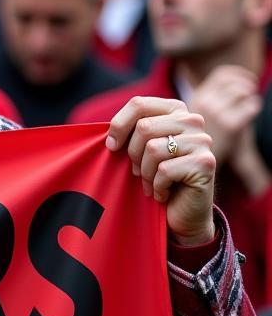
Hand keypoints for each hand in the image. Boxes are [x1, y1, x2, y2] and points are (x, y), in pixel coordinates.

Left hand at [106, 96, 215, 246]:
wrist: (180, 212)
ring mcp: (203, 141)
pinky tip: (163, 193)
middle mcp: (193, 120)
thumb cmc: (155, 178)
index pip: (139, 104)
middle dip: (133, 155)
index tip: (112, 146)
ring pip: (153, 149)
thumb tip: (109, 134)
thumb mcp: (139, 150)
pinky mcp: (206, 163)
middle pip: (144, 127)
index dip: (119, 126)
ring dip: (145, 173)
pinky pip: (164, 170)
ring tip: (152, 183)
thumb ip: (130, 133)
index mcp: (175, 110)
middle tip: (138, 172)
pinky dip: (156, 187)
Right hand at [186, 64, 261, 162]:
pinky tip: (251, 113)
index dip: (237, 74)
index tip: (246, 79)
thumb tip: (231, 83)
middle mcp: (203, 103)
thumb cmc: (198, 143)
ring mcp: (216, 113)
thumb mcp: (194, 119)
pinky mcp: (229, 125)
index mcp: (195, 98)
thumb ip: (207, 102)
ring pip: (242, 91)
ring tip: (251, 103)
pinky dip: (254, 107)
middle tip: (252, 90)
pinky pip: (250, 107)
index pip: (221, 74)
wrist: (197, 167)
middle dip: (247, 83)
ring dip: (250, 95)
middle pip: (233, 81)